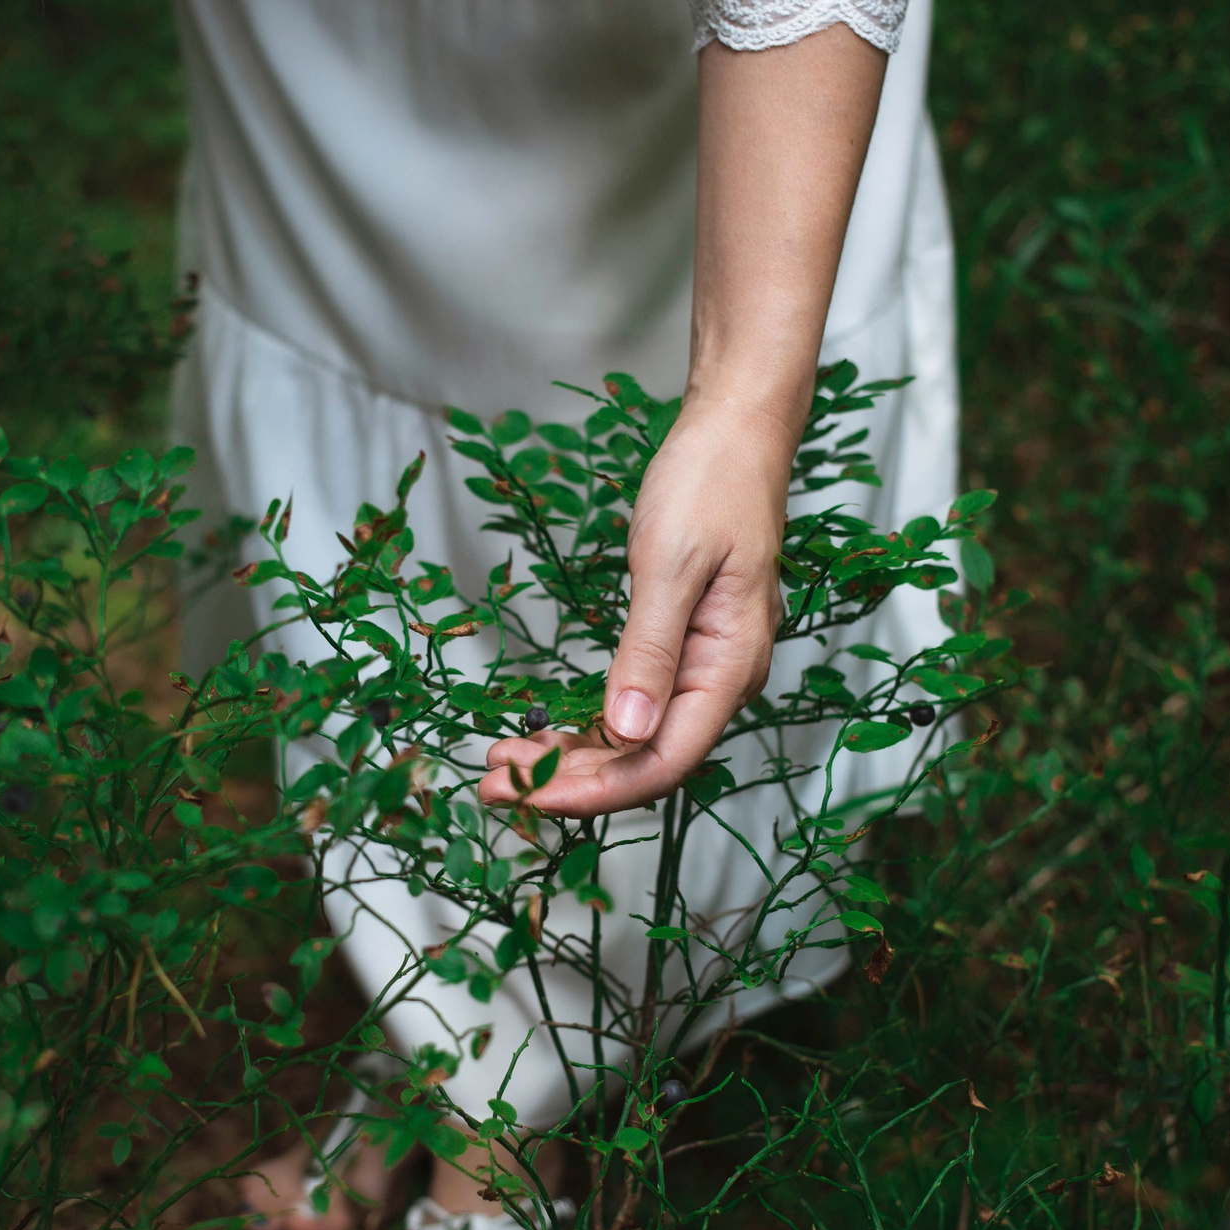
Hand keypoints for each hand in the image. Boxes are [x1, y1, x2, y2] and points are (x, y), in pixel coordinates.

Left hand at [477, 408, 789, 816]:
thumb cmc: (711, 485)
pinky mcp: (683, 652)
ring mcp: (703, 668)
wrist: (736, 435)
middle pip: (645, 762)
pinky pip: (635, 708)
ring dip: (572, 759)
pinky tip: (545, 733)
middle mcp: (722, 680)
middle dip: (569, 781)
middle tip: (493, 782)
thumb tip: (626, 731)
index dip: (595, 790)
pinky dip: (588, 727)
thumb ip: (649, 651)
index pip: (662, 761)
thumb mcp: (670, 563)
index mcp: (731, 667)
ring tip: (504, 763)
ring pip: (636, 741)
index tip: (531, 793)